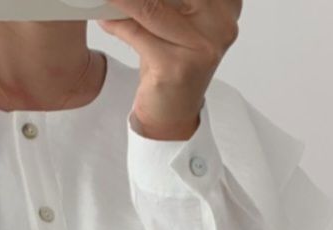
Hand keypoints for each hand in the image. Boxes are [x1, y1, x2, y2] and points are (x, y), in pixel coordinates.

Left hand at [97, 0, 241, 139]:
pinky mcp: (178, 66)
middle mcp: (221, 22)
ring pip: (151, 7)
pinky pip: (139, 34)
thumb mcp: (176, 19)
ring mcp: (203, 46)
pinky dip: (118, 23)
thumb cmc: (171, 62)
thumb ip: (167, 0)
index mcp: (227, 3)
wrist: (171, 114)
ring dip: (122, 0)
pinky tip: (105, 18)